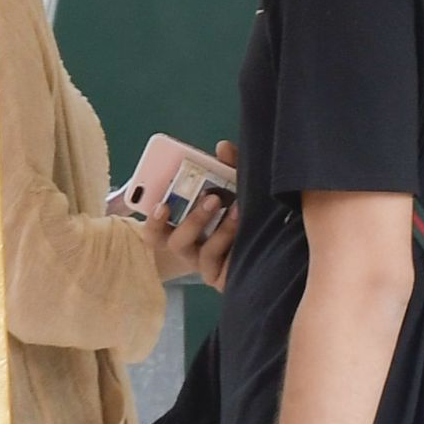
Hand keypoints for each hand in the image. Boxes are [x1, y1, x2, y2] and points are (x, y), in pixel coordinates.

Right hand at [133, 141, 239, 289]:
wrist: (270, 245)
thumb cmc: (237, 211)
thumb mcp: (233, 186)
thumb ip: (227, 167)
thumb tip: (223, 147)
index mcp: (180, 228)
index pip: (155, 230)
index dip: (153, 219)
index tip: (162, 204)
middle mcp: (189, 249)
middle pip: (174, 242)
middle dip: (192, 219)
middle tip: (211, 197)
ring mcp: (206, 265)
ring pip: (201, 253)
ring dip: (219, 229)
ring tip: (236, 208)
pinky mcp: (223, 277)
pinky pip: (223, 264)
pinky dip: (232, 241)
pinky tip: (245, 227)